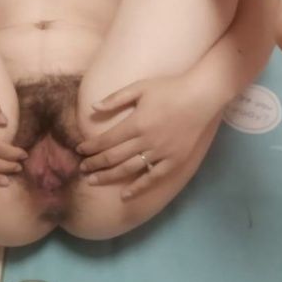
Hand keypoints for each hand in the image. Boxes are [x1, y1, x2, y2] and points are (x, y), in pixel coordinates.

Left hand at [76, 75, 218, 200]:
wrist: (202, 96)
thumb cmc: (170, 88)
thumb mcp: (141, 87)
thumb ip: (116, 98)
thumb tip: (93, 107)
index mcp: (136, 123)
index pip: (106, 140)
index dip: (90, 147)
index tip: (80, 151)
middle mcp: (145, 140)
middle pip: (113, 157)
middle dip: (94, 164)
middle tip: (82, 169)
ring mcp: (160, 153)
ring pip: (128, 169)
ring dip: (108, 177)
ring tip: (92, 181)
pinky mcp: (174, 161)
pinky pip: (153, 178)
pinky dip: (138, 188)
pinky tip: (124, 195)